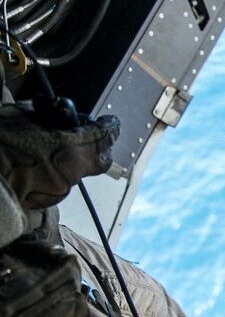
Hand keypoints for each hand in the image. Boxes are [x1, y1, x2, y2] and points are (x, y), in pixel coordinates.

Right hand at [0, 100, 119, 209]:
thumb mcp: (22, 115)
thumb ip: (49, 115)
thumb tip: (59, 116)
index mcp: (70, 148)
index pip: (104, 136)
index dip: (110, 127)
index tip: (111, 122)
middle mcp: (72, 172)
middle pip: (99, 160)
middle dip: (98, 149)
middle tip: (87, 139)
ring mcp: (61, 190)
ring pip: (78, 173)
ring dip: (71, 161)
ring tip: (49, 150)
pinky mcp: (47, 201)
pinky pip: (59, 183)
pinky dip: (54, 173)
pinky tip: (36, 165)